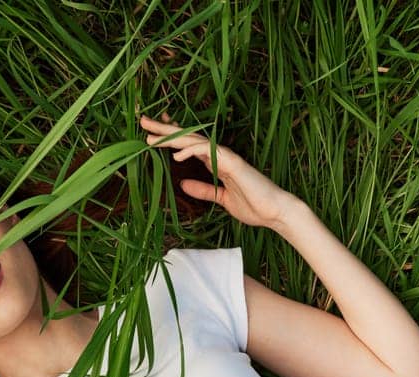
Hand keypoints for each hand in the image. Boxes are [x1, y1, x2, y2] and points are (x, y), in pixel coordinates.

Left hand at [139, 110, 299, 229]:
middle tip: (143, 121)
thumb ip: (204, 190)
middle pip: (188, 137)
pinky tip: (176, 155)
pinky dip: (192, 151)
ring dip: (172, 137)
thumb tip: (183, 185)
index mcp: (216, 162)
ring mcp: (226, 157)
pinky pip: (209, 151)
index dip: (171, 138)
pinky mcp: (233, 162)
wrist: (275, 212)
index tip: (152, 133)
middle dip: (165, 130)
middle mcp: (220, 155)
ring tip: (151, 136)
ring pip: (195, 140)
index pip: (190, 145)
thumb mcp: (222, 200)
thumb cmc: (254, 206)